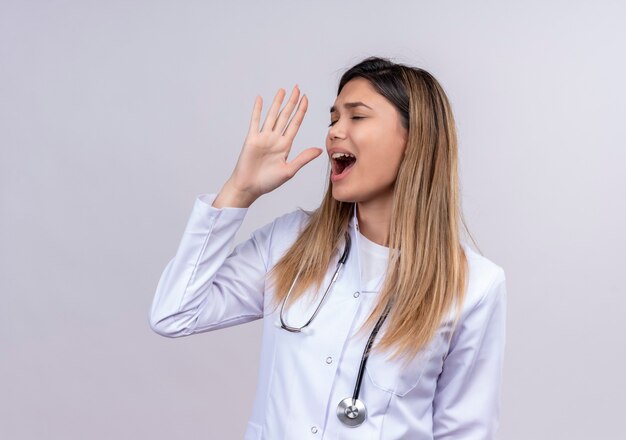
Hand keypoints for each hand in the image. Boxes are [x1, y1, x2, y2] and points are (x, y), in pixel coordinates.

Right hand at [225, 85, 322, 202]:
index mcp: (285, 145)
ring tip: (283, 90)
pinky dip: (257, 110)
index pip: (295, 124)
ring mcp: (263, 137)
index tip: (306, 99)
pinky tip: (260, 98)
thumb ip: (303, 158)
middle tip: (297, 88)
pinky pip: (255, 121)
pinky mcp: (252, 139)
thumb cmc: (268, 182)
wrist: (249, 187)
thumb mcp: (289, 170)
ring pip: (272, 116)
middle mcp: (275, 139)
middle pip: (285, 116)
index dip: (301, 111)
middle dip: (292, 102)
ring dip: (277, 103)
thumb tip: (319, 150)